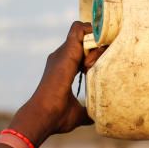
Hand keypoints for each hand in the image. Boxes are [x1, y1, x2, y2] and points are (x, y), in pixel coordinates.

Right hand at [9, 22, 104, 145]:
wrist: (44, 115)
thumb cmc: (57, 117)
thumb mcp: (78, 113)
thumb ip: (88, 111)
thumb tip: (97, 117)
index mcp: (65, 67)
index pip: (83, 50)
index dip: (96, 53)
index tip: (104, 66)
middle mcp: (62, 56)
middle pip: (86, 38)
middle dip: (101, 46)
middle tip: (104, 64)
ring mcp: (63, 52)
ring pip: (85, 32)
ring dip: (98, 43)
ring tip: (96, 66)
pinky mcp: (66, 52)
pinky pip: (80, 30)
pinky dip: (92, 36)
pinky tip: (95, 57)